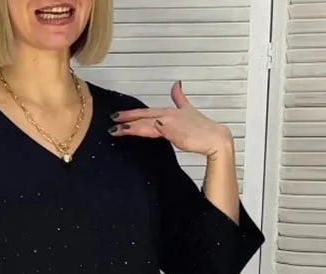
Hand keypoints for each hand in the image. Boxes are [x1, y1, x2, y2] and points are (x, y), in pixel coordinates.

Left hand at [110, 81, 231, 157]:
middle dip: (127, 118)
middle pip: (143, 116)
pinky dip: (143, 129)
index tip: (118, 116)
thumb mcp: (188, 109)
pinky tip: (133, 130)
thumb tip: (176, 83)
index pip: (147, 112)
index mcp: (169, 112)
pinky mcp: (173, 132)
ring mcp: (170, 123)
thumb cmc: (202, 128)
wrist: (214, 137)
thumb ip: (180, 97)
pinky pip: (155, 131)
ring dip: (130, 127)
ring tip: (116, 130)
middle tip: (111, 120)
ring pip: (146, 124)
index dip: (132, 114)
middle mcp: (168, 115)